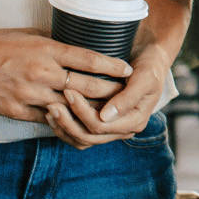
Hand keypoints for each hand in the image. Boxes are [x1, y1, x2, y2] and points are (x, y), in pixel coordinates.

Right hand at [0, 27, 126, 124]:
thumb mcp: (30, 36)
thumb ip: (55, 44)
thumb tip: (80, 48)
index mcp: (46, 50)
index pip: (88, 58)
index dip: (112, 65)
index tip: (129, 69)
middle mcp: (41, 72)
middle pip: (86, 87)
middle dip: (111, 93)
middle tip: (129, 95)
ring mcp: (28, 94)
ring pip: (69, 108)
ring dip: (91, 112)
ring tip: (110, 114)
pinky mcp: (16, 111)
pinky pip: (48, 121)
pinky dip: (65, 122)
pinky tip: (80, 124)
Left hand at [49, 42, 177, 147]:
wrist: (149, 59)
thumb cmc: (149, 66)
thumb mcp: (144, 78)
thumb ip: (127, 98)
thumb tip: (106, 116)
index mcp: (135, 121)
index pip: (102, 126)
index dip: (82, 112)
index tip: (68, 91)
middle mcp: (123, 129)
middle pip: (89, 136)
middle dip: (68, 121)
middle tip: (52, 103)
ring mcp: (112, 129)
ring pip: (82, 139)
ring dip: (64, 127)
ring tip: (49, 109)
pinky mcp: (101, 124)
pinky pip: (79, 134)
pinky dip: (64, 127)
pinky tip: (52, 115)